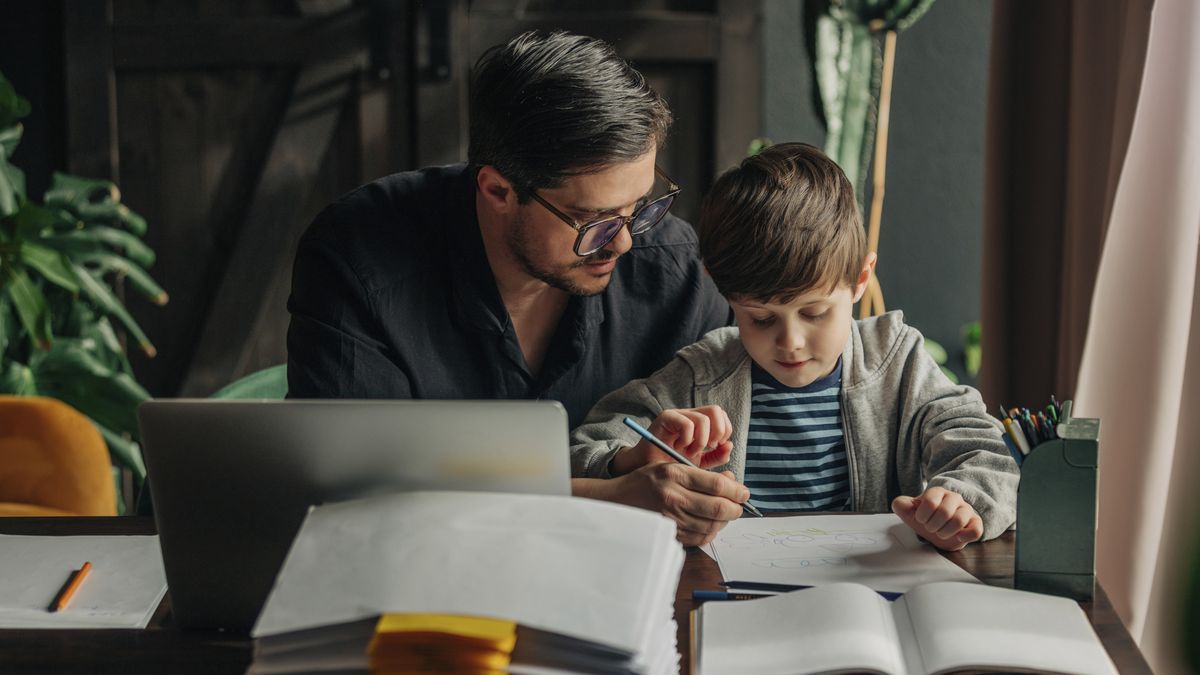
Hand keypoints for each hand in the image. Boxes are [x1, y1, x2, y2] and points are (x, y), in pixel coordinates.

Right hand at [597, 463, 748, 545]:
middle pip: (717, 508)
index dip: (736, 490)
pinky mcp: (669, 534)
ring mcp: (670, 519)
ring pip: (711, 525)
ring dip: (725, 521)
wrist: (618, 501)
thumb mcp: (671, 466)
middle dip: (735, 508)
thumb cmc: (647, 481)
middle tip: (740, 505)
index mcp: (674, 475)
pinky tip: (712, 524)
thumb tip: (732, 481)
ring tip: (727, 514)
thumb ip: (701, 474)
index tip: (744, 492)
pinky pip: (700, 537)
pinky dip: (712, 532)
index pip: (716, 485)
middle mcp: (672, 498)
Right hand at [611, 406, 733, 474]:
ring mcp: (678, 415)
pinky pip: (686, 423)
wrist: (646, 469)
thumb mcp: (699, 464)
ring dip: (701, 440)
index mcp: (700, 424)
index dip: (724, 431)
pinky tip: (680, 448)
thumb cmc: (671, 465)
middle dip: (718, 432)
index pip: (721, 416)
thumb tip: (729, 445)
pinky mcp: (666, 418)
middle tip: (708, 448)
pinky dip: (688, 439)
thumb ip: (716, 456)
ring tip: (691, 452)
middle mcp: (690, 415)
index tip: (717, 448)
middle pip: (716, 410)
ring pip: (703, 418)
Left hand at [891, 486, 982, 550]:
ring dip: (945, 532)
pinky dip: (966, 536)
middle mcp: (954, 498)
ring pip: (959, 520)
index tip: (920, 520)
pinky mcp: (975, 522)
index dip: (922, 516)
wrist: (939, 528)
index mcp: (937, 492)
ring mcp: (966, 509)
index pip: (930, 502)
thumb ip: (901, 505)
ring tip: (941, 534)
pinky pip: (976, 530)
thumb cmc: (926, 518)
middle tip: (930, 528)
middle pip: (945, 512)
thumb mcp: (910, 512)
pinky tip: (958, 537)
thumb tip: (900, 505)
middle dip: (933, 525)